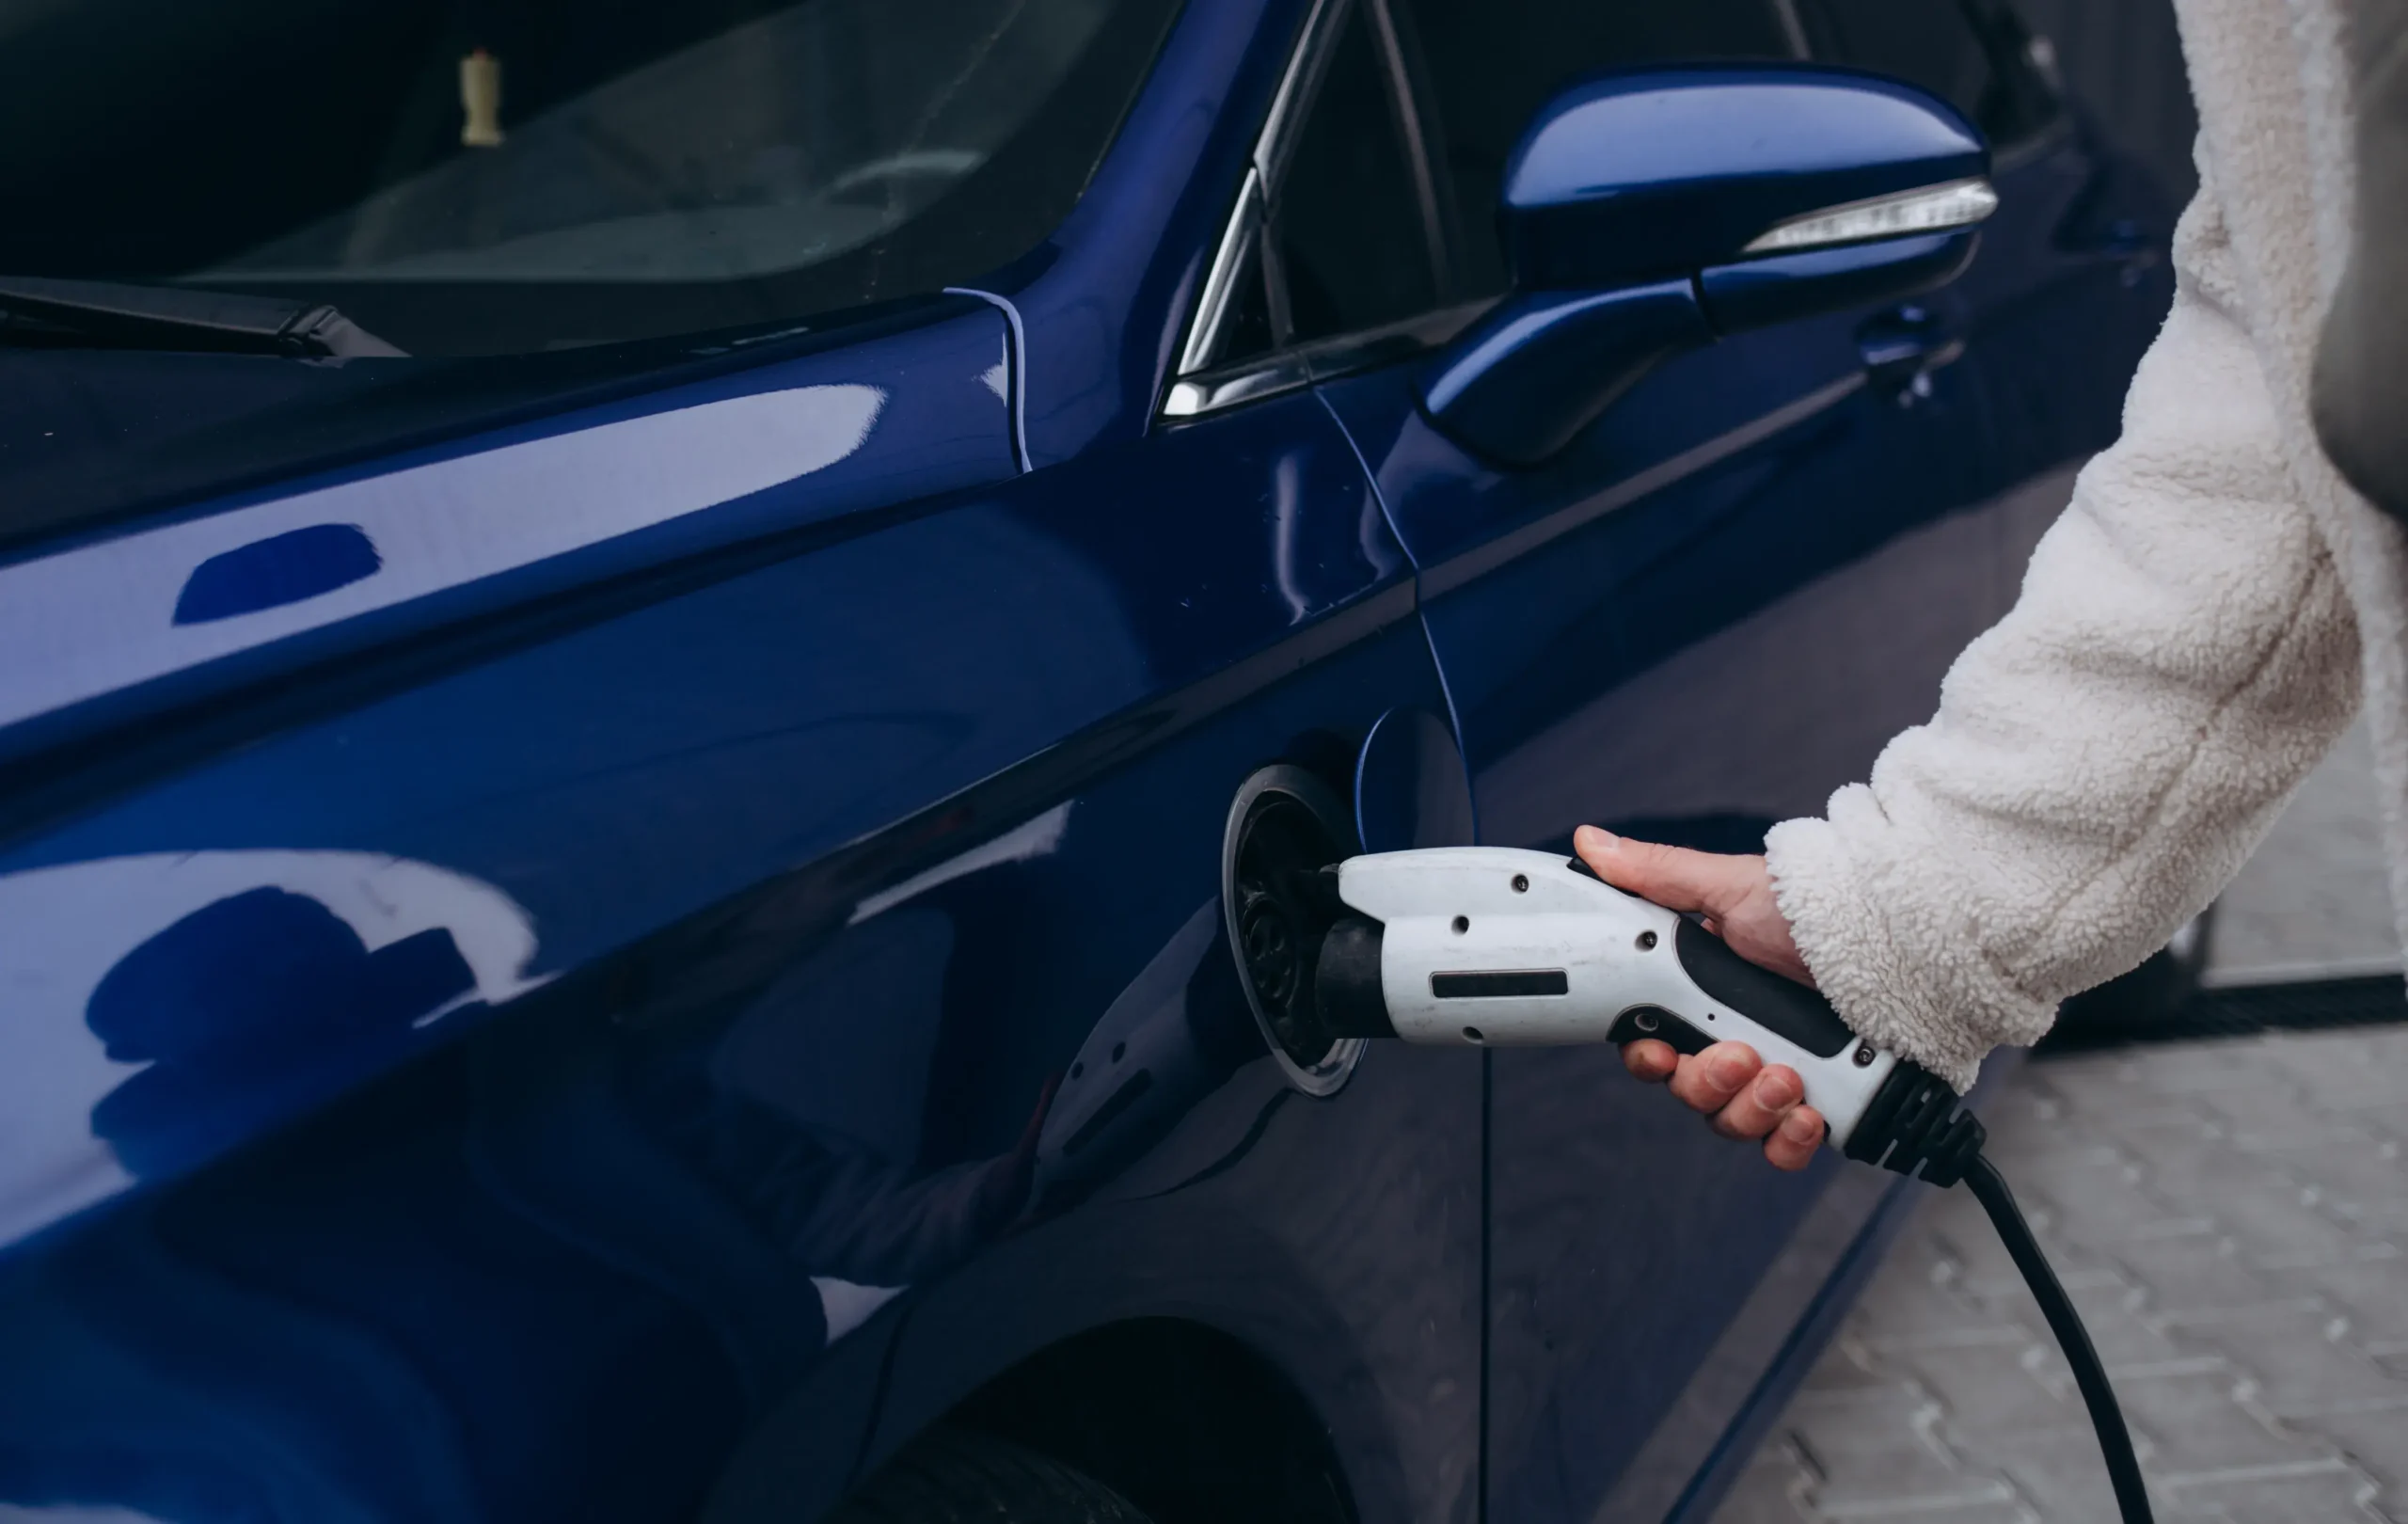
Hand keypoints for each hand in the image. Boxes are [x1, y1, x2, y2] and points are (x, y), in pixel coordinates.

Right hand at [1572, 825, 1824, 1169]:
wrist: (1909, 940)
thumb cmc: (1822, 908)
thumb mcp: (1732, 887)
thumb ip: (1656, 875)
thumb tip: (1592, 843)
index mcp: (1703, 993)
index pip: (1653, 1044)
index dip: (1649, 1058)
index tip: (1657, 1053)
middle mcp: (1736, 1039)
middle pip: (1690, 1092)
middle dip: (1709, 1081)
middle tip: (1742, 1054)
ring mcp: (1779, 1075)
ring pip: (1734, 1122)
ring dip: (1753, 1109)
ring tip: (1787, 1078)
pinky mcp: (1823, 1103)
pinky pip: (1785, 1148)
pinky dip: (1790, 1141)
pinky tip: (1809, 1114)